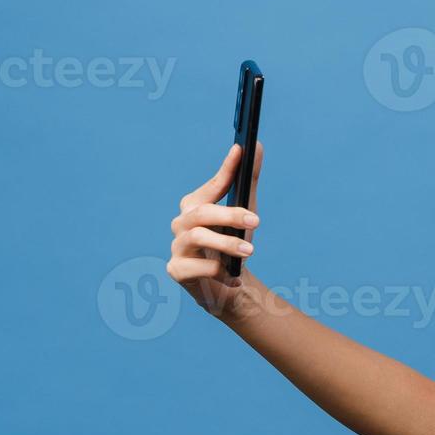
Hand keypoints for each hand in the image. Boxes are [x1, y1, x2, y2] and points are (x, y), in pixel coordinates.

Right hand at [167, 142, 262, 317]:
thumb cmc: (231, 247)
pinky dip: (220, 272)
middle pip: (202, 212)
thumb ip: (248, 181)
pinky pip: (198, 268)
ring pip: (198, 237)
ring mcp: (177, 246)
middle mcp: (181, 223)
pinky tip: (234, 277)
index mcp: (195, 206)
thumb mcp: (244, 215)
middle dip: (230, 215)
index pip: (213, 186)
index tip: (241, 150)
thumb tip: (258, 145)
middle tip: (256, 222)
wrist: (226, 288)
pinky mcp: (176, 270)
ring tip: (250, 251)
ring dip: (226, 244)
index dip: (227, 169)